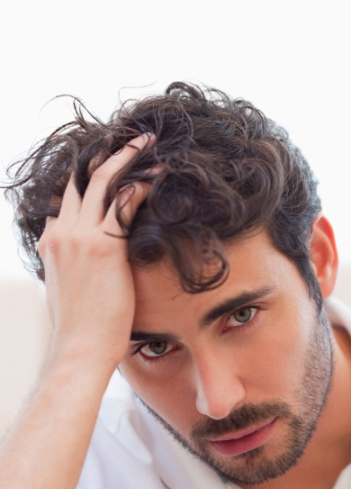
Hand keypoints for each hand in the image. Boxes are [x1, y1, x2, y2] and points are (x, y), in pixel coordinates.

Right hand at [38, 134, 155, 377]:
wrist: (80, 348)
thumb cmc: (82, 326)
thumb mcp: (71, 289)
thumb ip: (75, 268)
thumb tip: (89, 268)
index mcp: (51, 241)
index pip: (65, 196)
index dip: (85, 175)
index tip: (107, 160)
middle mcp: (61, 232)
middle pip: (81, 179)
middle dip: (106, 156)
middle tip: (132, 141)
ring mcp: (80, 236)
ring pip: (101, 181)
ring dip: (126, 158)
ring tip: (148, 143)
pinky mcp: (104, 245)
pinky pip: (124, 202)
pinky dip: (142, 183)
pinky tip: (160, 174)